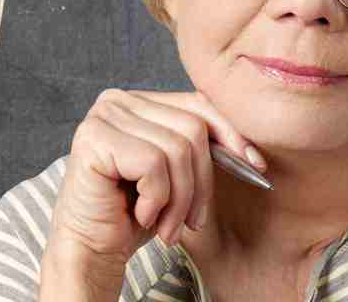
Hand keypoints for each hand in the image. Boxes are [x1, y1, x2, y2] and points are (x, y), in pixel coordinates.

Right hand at [42, 89, 265, 294]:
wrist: (92, 247)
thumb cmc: (133, 213)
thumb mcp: (176, 175)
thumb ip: (199, 149)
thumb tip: (250, 149)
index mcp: (138, 101)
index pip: (198, 104)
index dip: (231, 135)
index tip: (255, 166)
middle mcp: (117, 100)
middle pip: (192, 129)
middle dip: (201, 184)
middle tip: (190, 222)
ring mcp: (103, 116)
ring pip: (177, 149)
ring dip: (179, 201)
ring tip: (166, 225)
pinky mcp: (94, 138)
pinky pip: (153, 164)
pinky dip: (157, 200)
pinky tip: (141, 214)